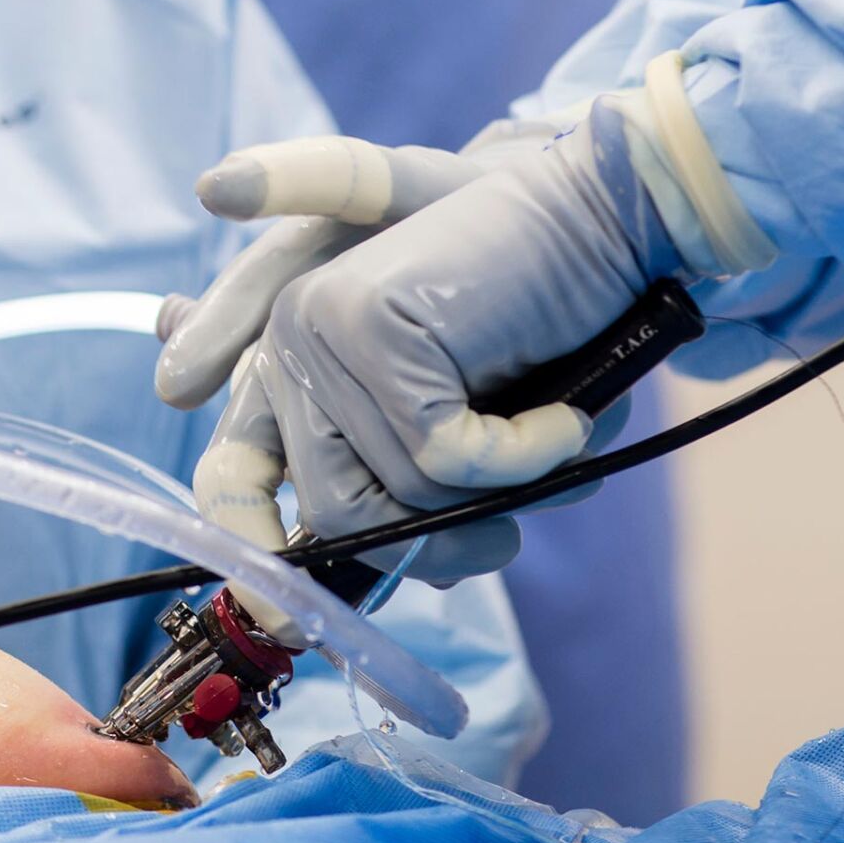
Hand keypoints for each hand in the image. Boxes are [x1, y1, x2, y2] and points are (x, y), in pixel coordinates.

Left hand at [191, 104, 682, 584]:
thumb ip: (400, 497)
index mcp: (294, 366)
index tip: (293, 620)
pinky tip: (562, 417)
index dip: (261, 558)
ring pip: (389, 497)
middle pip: (330, 514)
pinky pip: (443, 460)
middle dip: (427, 547)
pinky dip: (521, 457)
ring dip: (490, 500)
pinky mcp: (374, 323)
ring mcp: (321, 326)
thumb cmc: (547, 338)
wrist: (611, 222)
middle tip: (501, 538)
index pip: (232, 479)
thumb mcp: (459, 432)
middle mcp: (289, 341)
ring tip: (547, 450)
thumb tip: (322, 597)